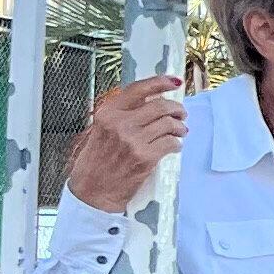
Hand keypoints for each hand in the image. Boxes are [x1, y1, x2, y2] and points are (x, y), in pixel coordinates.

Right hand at [64, 76, 186, 213]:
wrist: (92, 192)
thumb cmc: (96, 162)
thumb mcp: (101, 131)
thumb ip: (122, 115)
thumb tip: (152, 101)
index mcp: (107, 113)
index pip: (138, 89)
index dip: (160, 82)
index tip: (174, 82)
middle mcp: (119, 124)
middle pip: (160, 106)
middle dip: (176, 109)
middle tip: (181, 115)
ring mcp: (133, 141)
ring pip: (168, 124)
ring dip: (179, 127)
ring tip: (180, 131)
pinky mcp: (145, 157)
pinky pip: (170, 143)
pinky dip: (177, 143)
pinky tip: (174, 146)